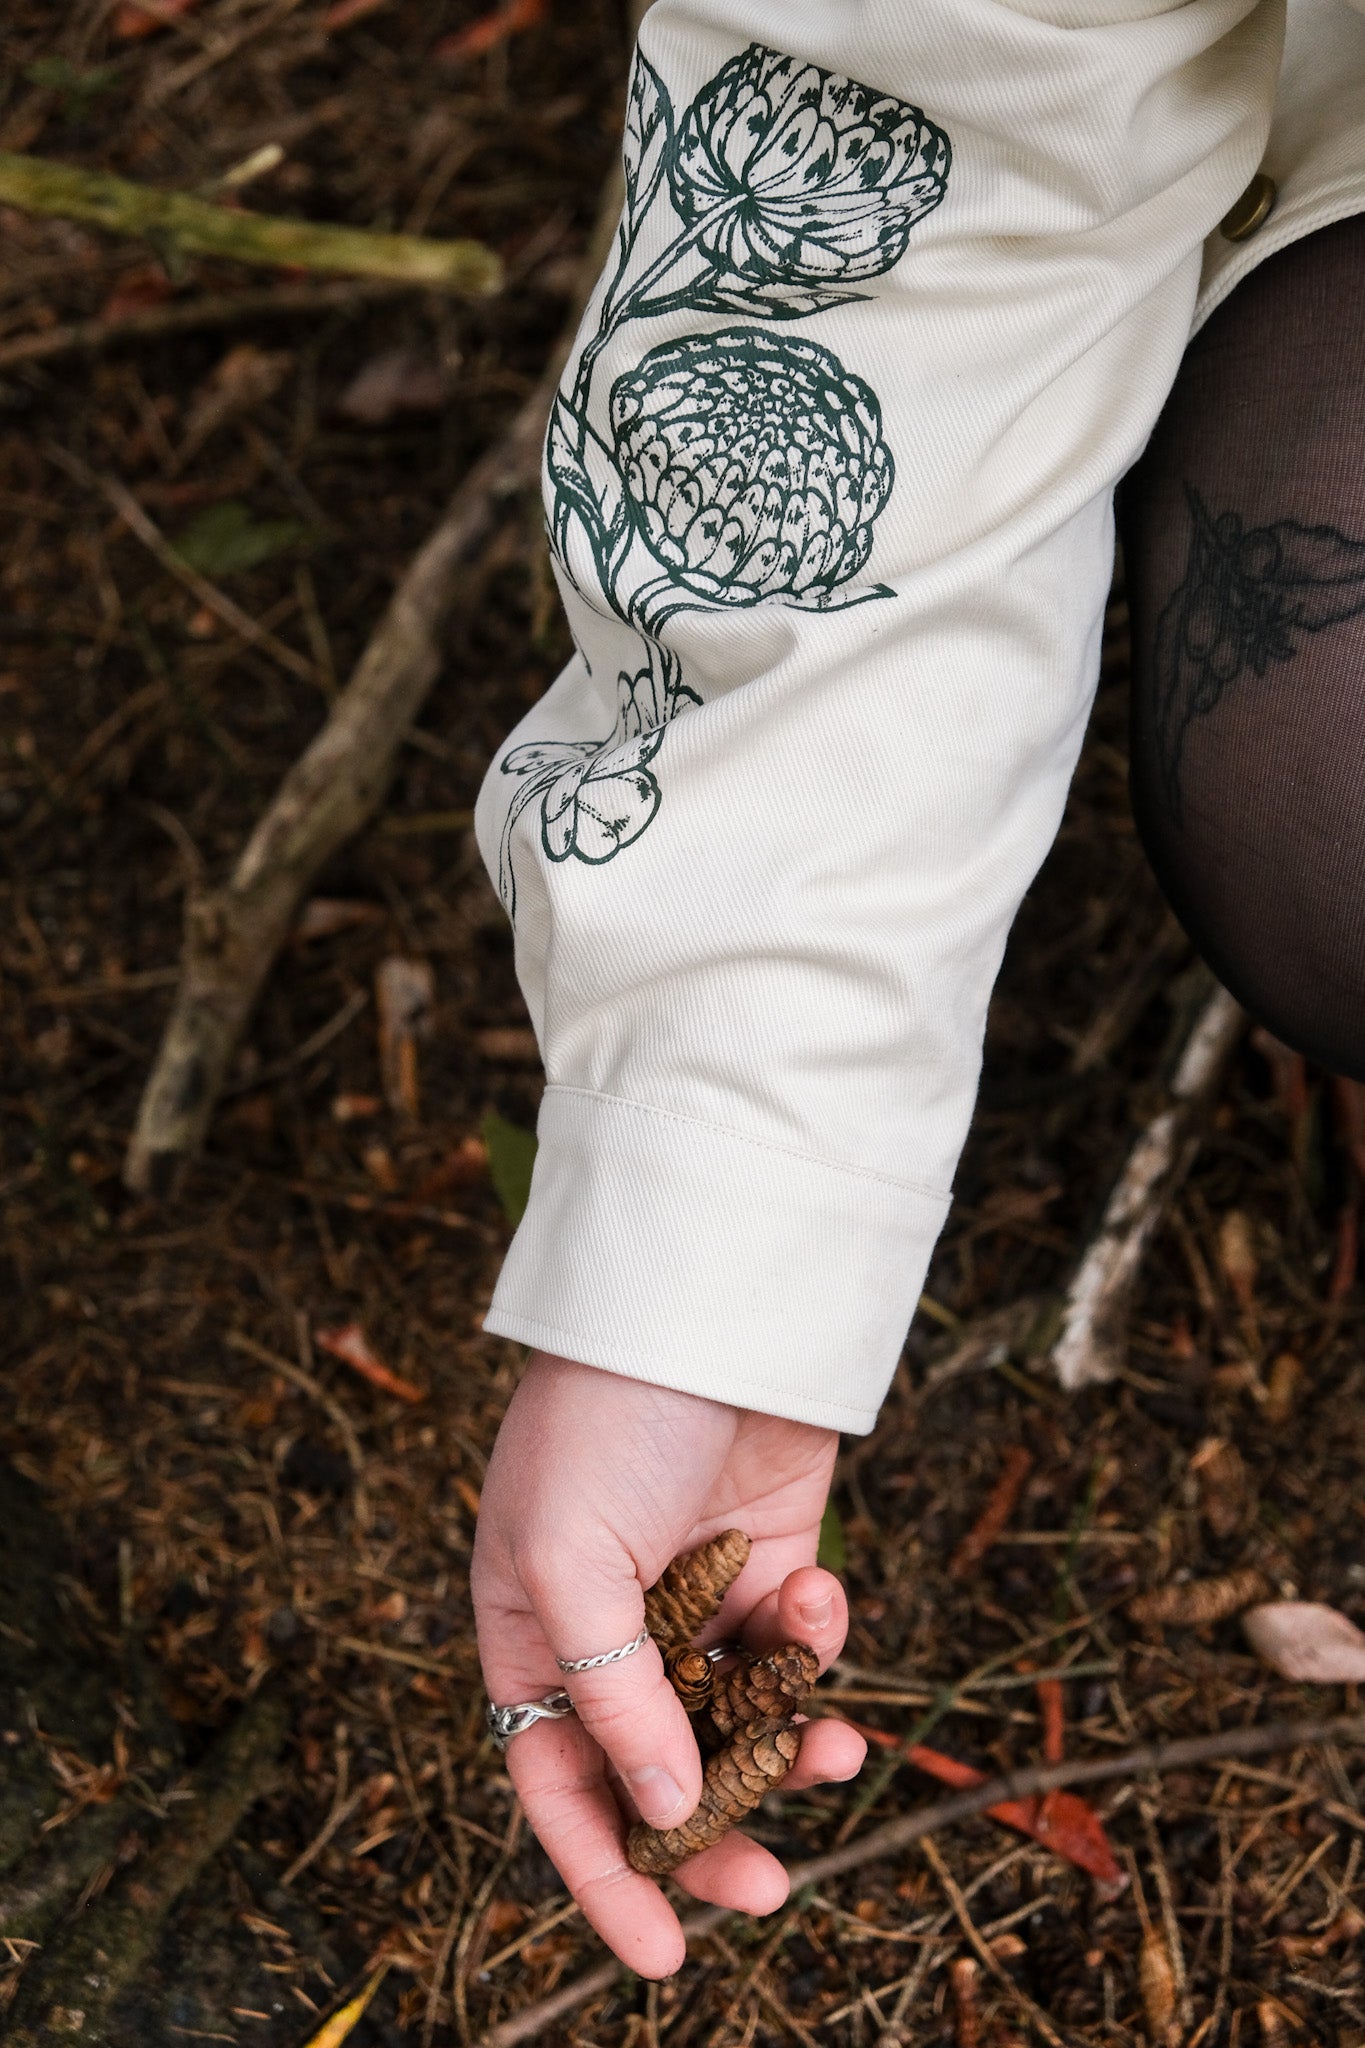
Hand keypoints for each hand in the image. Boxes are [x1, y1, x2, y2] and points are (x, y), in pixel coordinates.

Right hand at [471, 1352, 865, 1976]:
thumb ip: (613, 1691)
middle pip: (659, 1770)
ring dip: (785, 1749)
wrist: (700, 1302)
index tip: (660, 1958)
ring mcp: (697, 1594)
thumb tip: (662, 1806)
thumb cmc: (601, 1421)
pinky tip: (817, 1594)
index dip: (604, 1874)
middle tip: (771, 1887)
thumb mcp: (570, 1558)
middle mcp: (614, 1626)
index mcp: (532, 1631)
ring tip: (829, 1752)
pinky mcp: (771, 1560)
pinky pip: (797, 1648)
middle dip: (714, 1833)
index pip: (557, 1781)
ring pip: (743, 1720)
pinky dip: (815, 1646)